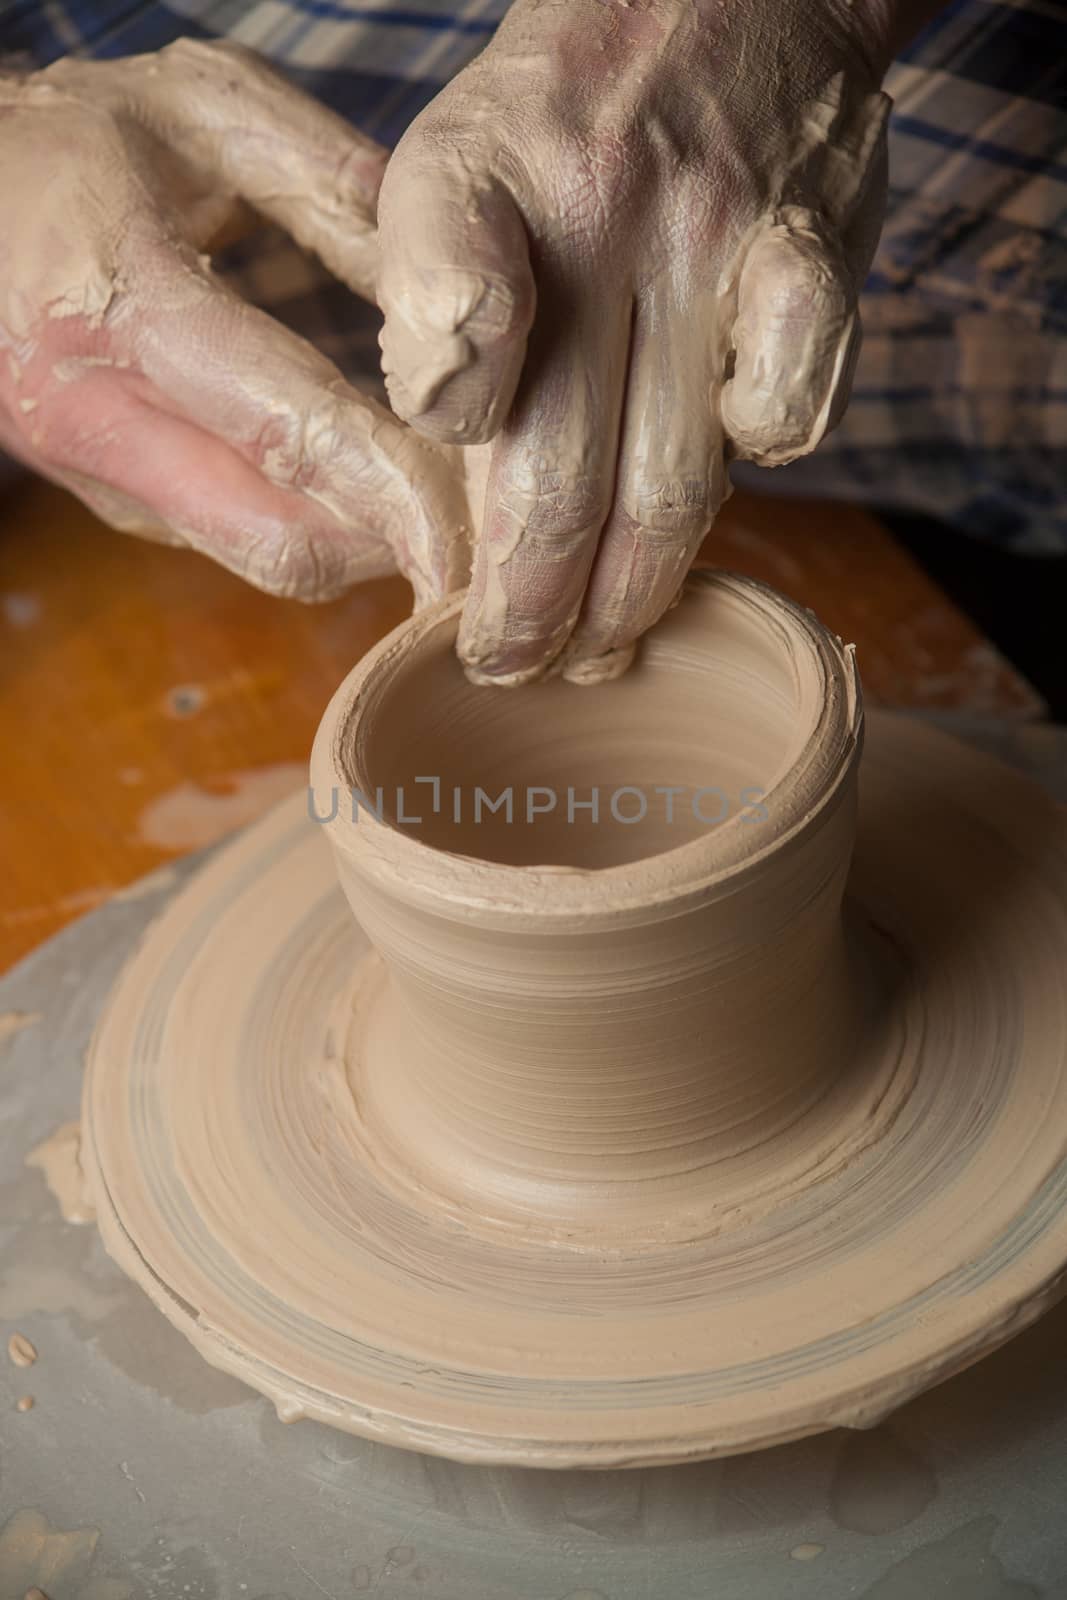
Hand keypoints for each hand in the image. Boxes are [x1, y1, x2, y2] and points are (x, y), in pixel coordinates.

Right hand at [0, 42, 472, 605]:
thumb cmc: (72, 143)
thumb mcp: (200, 112)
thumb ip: (330, 186)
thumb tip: (450, 286)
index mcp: (118, 300)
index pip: (286, 429)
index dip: (393, 493)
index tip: (476, 543)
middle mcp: (96, 415)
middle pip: (283, 540)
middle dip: (400, 546)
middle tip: (488, 517)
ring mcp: (100, 474)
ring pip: (267, 557)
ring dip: (371, 547)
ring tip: (450, 499)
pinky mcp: (118, 502)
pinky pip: (242, 542)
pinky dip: (324, 530)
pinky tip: (376, 487)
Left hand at [377, 0, 891, 681]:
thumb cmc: (568, 122)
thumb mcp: (452, 173)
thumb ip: (435, 310)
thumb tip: (447, 483)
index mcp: (471, 182)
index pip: (441, 366)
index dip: (442, 498)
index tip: (437, 571)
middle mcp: (593, 209)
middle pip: (557, 478)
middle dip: (528, 611)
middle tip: (509, 668)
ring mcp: (711, 235)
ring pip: (668, 482)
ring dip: (630, 597)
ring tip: (597, 651)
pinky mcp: (810, 253)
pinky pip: (790, 412)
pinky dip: (757, 469)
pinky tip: (728, 481)